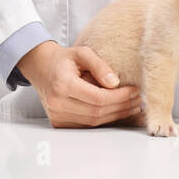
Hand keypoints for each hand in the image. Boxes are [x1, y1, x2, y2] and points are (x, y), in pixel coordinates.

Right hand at [17, 42, 142, 127]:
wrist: (41, 68)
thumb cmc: (63, 60)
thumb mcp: (82, 53)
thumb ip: (99, 65)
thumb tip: (115, 83)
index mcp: (62, 85)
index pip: (97, 98)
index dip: (119, 97)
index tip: (134, 91)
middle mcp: (57, 103)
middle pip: (97, 113)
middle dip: (121, 107)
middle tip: (137, 99)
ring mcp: (57, 116)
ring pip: (93, 123)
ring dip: (116, 116)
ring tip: (132, 106)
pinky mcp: (59, 123)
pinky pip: (86, 126)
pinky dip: (104, 120)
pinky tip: (117, 112)